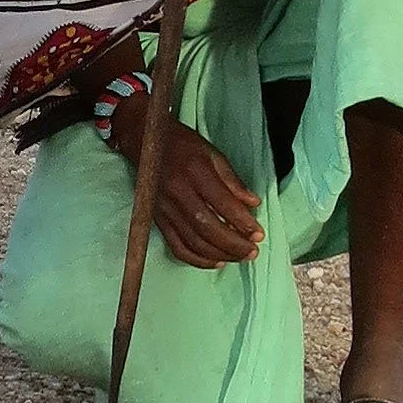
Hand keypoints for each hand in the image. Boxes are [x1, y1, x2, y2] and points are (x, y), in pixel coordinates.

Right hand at [112, 95, 263, 268]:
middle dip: (234, 244)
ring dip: (220, 254)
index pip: (223, 204)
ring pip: (194, 241)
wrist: (144, 141)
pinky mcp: (157, 219)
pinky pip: (177, 246)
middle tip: (253, 251)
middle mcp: (178, 192)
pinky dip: (197, 259)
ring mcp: (165, 208)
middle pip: (208, 228)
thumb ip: (232, 180)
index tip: (259, 234)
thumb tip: (253, 203)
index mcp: (195, 172)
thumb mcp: (212, 153)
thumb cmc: (183, 145)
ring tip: (240, 257)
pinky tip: (215, 261)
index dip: (243, 222)